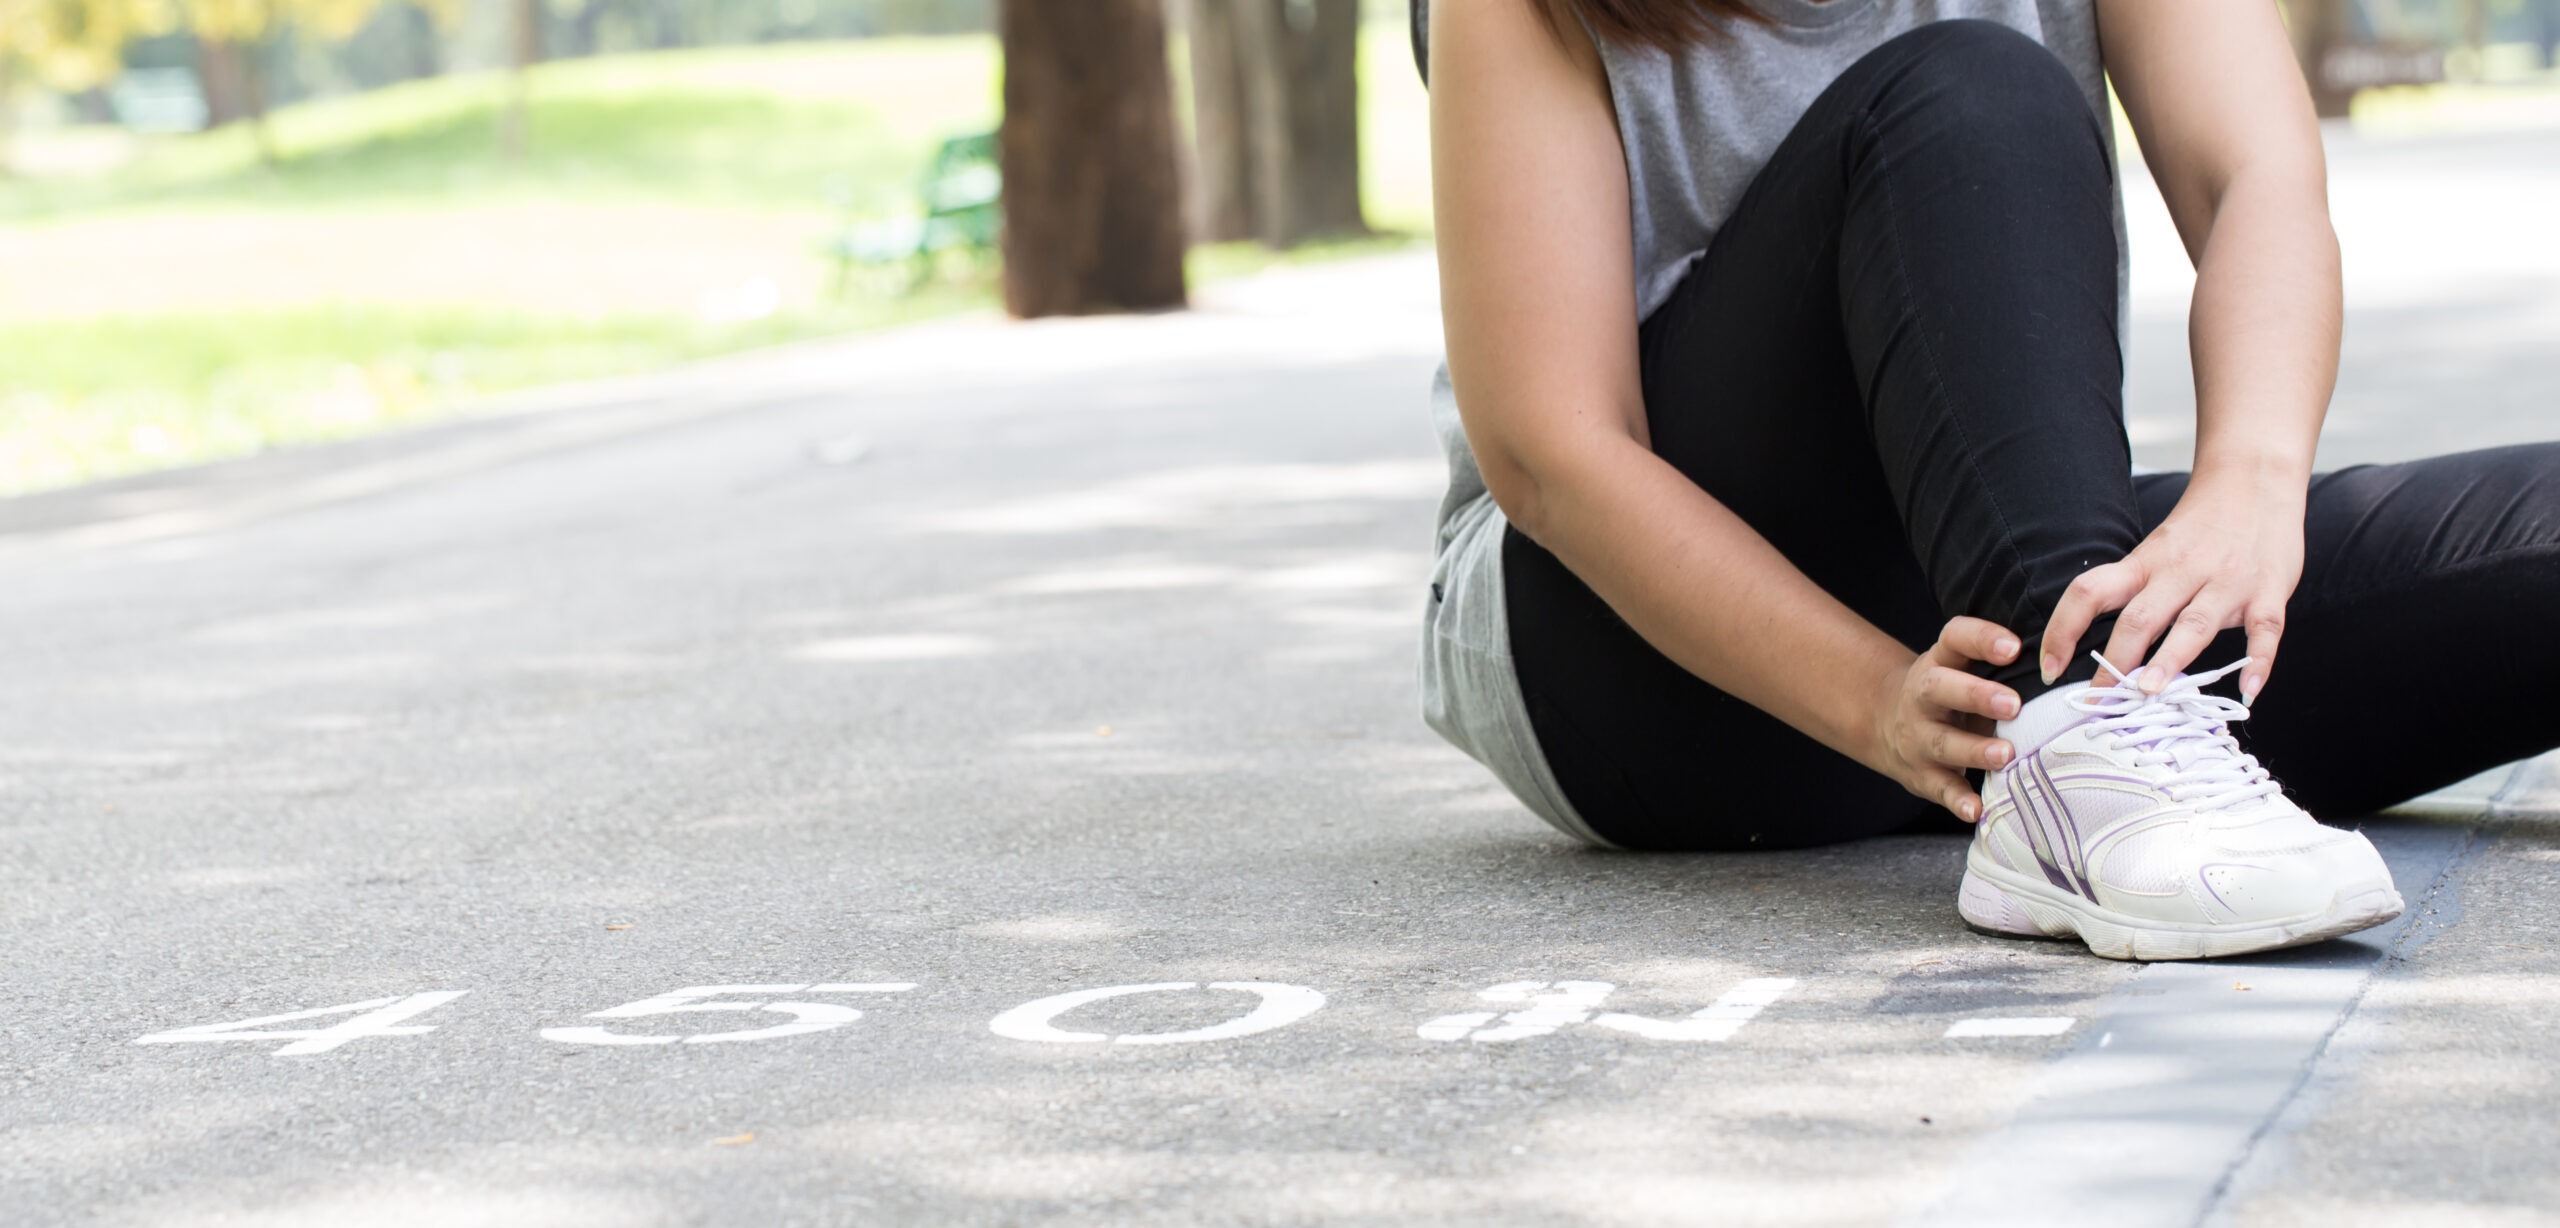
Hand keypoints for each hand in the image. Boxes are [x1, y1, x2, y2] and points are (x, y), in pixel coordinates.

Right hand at [1869, 617, 2023, 822]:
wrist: (1886, 726)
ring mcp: (1919, 736)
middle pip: (1939, 688)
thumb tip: (2066, 666)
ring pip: (1943, 742)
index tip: (2013, 648)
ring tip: (2006, 755)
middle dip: (1976, 696)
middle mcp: (1923, 696)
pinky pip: (1939, 788)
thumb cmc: (1949, 694)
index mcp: (1940, 662)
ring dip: (1974, 750)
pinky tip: (1976, 809)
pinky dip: (1958, 800)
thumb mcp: (1962, 669)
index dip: (1982, 639)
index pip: (1955, 638)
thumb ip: (2001, 667)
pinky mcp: (1921, 774)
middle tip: (2013, 705)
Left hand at [2039, 479, 2304, 700]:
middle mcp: (2181, 572)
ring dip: (2171, 660)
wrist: (2256, 476)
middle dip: (2116, 660)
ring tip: (2150, 692)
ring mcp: (2227, 582)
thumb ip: (2135, 592)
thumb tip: (2097, 645)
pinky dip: (2258, 663)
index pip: (2089, 593)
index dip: (2063, 630)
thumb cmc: (2201, 525)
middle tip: (2099, 702)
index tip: (2048, 668)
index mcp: (2145, 563)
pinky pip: (2265, 631)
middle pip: (2140, 617)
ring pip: (2194, 625)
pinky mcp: (2269, 591)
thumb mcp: (2156, 550)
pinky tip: (2247, 693)